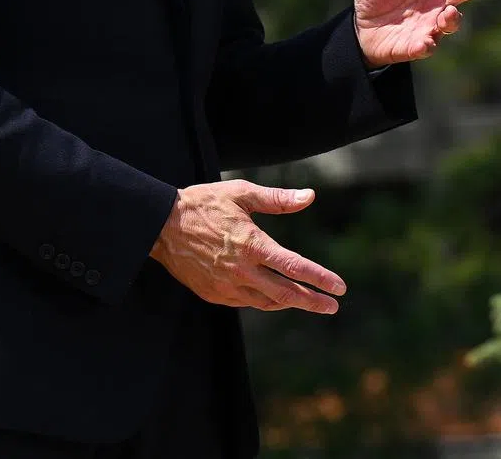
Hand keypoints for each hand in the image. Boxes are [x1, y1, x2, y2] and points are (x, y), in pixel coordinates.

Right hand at [150, 180, 343, 313]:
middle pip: (285, 293)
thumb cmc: (204, 203)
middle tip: (333, 306)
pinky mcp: (212, 294)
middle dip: (312, 301)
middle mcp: (241, 270)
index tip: (339, 287)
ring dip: (290, 303)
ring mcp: (226, 286)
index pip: (294, 267)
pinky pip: (246, 302)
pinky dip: (265, 302)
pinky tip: (275, 297)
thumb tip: (310, 196)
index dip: (319, 278)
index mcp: (252, 244)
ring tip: (309, 301)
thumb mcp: (242, 193)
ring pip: (266, 302)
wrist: (161, 225)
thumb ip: (278, 199)